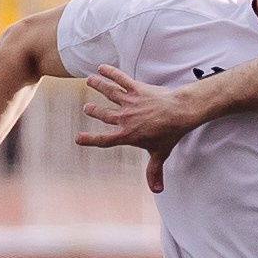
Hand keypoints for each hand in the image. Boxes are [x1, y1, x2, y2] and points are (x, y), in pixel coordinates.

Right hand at [79, 66, 195, 195]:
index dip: (89, 139)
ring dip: (98, 86)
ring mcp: (129, 102)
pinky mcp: (136, 89)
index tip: (78, 138)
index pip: (104, 139)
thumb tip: (157, 190)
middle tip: (87, 108)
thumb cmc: (170, 134)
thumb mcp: (159, 154)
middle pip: (104, 114)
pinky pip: (120, 79)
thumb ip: (154, 171)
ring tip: (90, 81)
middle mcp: (124, 118)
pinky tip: (102, 67)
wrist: (180, 112)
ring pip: (108, 93)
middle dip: (94, 110)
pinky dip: (110, 72)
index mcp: (127, 135)